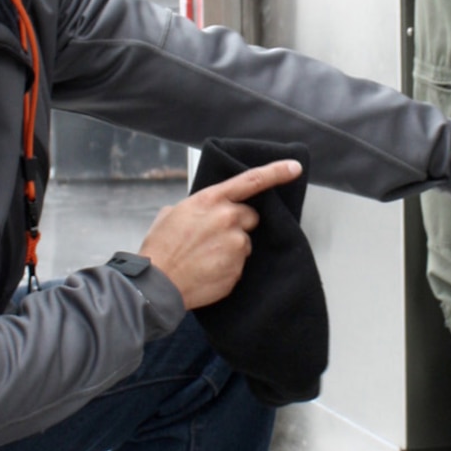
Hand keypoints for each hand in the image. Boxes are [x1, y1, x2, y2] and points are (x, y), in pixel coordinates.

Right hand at [138, 160, 301, 308]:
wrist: (157, 283)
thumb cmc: (160, 249)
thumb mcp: (171, 214)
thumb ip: (196, 208)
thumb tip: (202, 213)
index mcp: (211, 200)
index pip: (251, 180)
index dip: (276, 172)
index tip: (294, 167)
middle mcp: (228, 218)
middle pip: (250, 217)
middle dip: (239, 225)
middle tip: (214, 237)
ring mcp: (235, 244)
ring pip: (244, 243)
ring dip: (231, 248)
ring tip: (205, 257)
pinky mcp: (238, 268)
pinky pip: (239, 265)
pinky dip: (227, 268)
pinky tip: (207, 270)